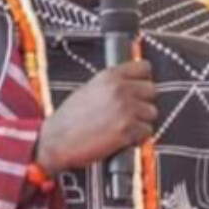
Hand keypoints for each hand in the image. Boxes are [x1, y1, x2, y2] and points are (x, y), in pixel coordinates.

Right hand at [36, 63, 156, 174]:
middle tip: (131, 113)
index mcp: (109, 76)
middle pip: (152, 90)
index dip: (143, 80)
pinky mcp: (127, 129)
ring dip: (141, 122)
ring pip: (152, 113)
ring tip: (123, 127)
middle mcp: (120, 89)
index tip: (139, 90)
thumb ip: (111, 85)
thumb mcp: (89, 89)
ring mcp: (125, 109)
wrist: (56, 141)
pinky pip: (147, 132)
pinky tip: (122, 138)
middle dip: (144, 103)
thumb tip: (131, 86)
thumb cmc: (68, 119)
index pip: (144, 67)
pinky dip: (137, 138)